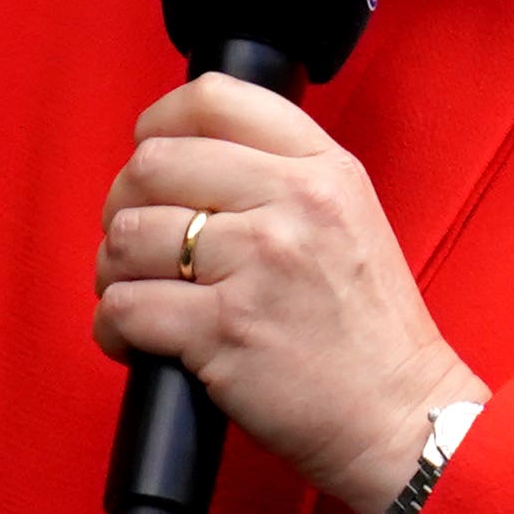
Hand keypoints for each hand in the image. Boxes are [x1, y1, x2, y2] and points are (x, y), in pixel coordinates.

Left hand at [92, 70, 480, 513]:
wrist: (400, 415)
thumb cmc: (369, 331)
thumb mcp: (350, 220)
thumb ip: (282, 178)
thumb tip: (186, 160)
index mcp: (321, 169)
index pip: (213, 99)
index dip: (159, 123)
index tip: (152, 157)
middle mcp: (291, 204)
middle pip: (153, 165)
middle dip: (124, 204)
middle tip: (138, 242)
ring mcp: (256, 265)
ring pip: (128, 235)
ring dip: (114, 270)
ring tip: (138, 294)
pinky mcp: (225, 330)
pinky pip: (124, 306)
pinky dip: (114, 327)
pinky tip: (135, 339)